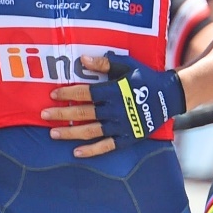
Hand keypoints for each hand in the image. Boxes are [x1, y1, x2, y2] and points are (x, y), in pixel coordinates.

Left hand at [43, 53, 183, 157]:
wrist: (168, 96)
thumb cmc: (145, 77)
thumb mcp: (127, 66)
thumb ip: (104, 64)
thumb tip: (82, 60)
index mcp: (114, 91)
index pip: (86, 92)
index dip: (68, 93)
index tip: (53, 94)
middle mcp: (116, 110)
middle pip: (83, 113)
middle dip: (62, 114)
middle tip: (44, 114)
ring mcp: (121, 126)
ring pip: (91, 130)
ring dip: (70, 132)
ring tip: (53, 133)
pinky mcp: (127, 138)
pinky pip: (107, 146)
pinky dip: (91, 150)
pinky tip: (76, 152)